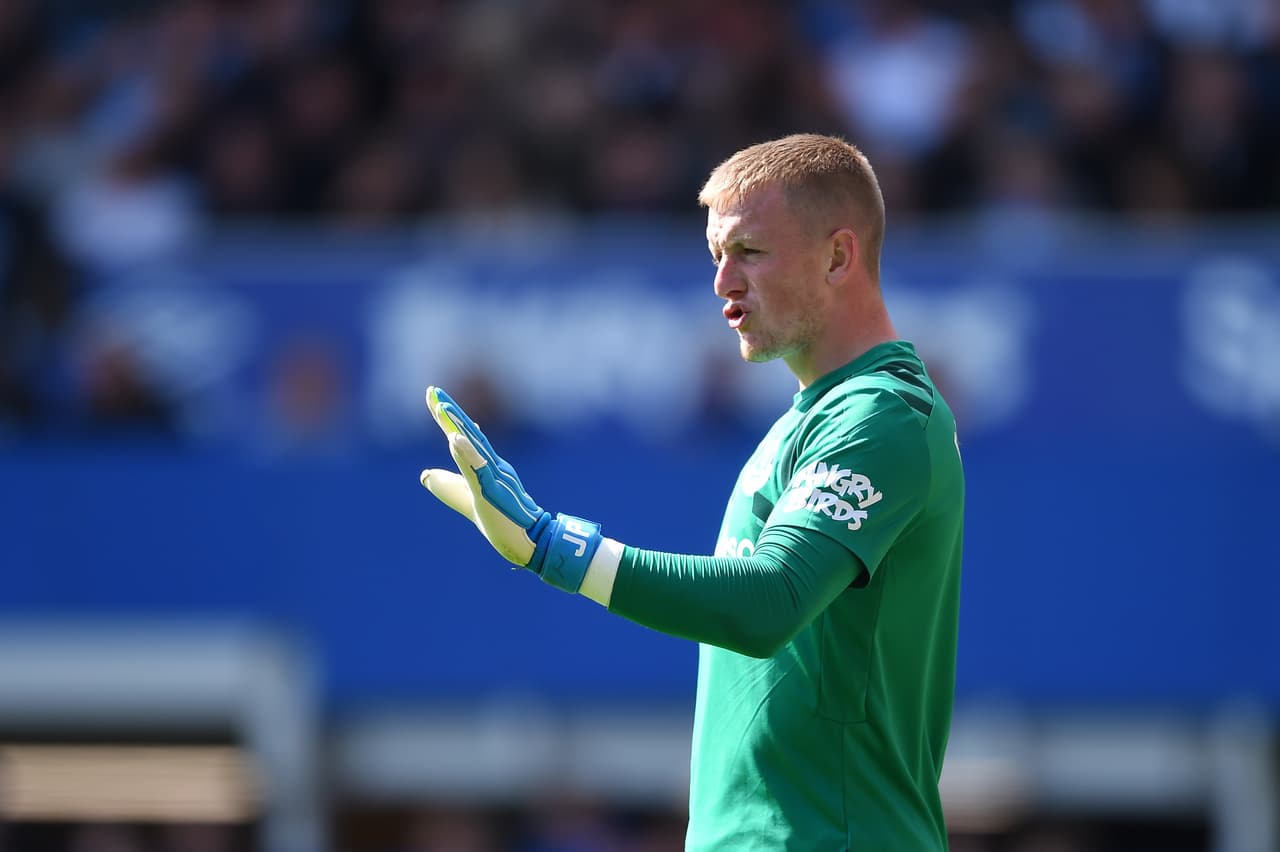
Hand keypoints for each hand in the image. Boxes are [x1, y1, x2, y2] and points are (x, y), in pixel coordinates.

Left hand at [419, 386, 602, 592]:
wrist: (528, 541)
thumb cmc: (502, 520)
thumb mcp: (466, 499)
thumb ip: (447, 486)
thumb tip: (424, 474)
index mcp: (484, 465)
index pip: (462, 436)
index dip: (447, 417)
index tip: (433, 395)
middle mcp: (490, 464)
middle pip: (466, 434)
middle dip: (449, 413)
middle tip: (433, 391)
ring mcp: (492, 476)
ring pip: (472, 446)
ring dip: (456, 426)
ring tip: (441, 407)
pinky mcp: (493, 490)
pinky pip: (478, 469)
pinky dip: (466, 453)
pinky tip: (454, 439)